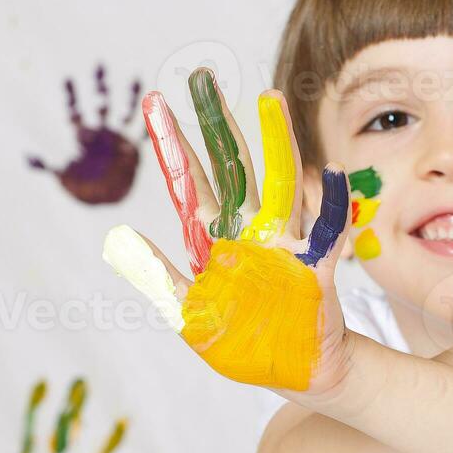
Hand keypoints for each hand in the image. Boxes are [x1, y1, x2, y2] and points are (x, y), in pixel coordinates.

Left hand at [103, 69, 351, 395]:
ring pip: (280, 182)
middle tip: (201, 78)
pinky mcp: (316, 267)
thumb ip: (158, 277)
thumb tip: (119, 237)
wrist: (294, 374)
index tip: (154, 103)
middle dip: (217, 123)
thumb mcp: (189, 315)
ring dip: (277, 142)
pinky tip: (332, 171)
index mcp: (213, 244)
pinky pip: (326, 231)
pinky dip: (332, 203)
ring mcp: (284, 244)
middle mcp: (249, 232)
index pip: (189, 185)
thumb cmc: (242, 345)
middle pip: (233, 166)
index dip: (172, 145)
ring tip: (269, 98)